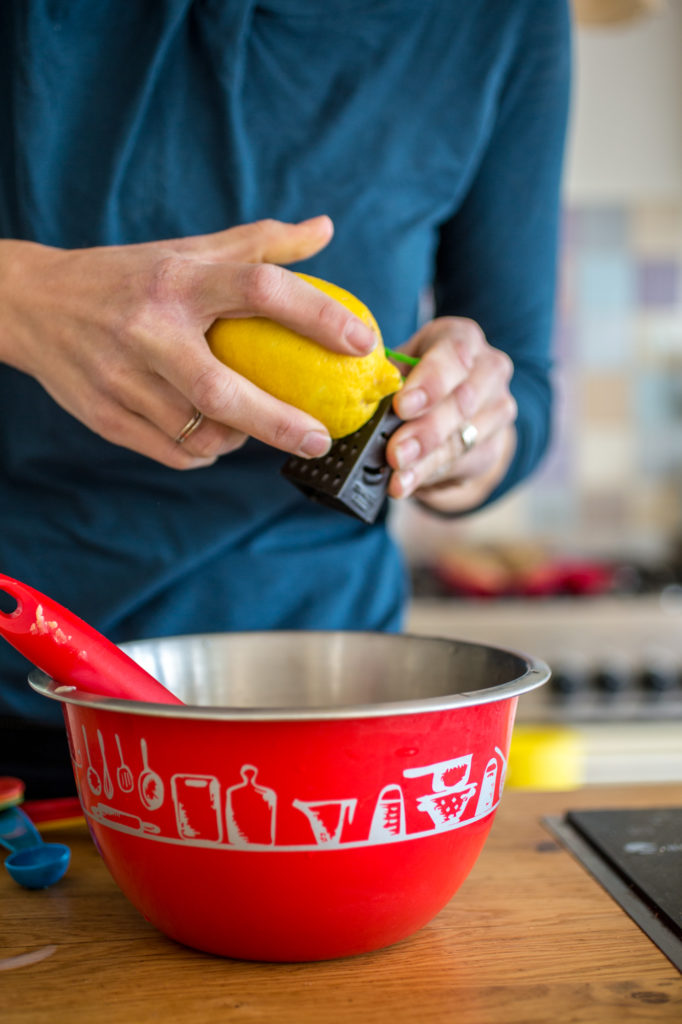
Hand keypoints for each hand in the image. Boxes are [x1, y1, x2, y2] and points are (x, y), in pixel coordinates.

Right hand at [0, 217, 376, 468]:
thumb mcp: (188, 250)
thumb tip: (326, 230)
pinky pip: (172, 452)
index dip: (317, 315)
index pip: (259, 289)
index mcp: (178, 279)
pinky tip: (216, 439)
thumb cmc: (126, 276)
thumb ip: (259, 243)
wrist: (31, 304)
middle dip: (280, 422)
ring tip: (258, 428)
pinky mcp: (104, 416)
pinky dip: (205, 453)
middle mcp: (148, 329)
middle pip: (224, 389)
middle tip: (321, 436)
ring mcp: (121, 377)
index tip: (360, 342)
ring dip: (241, 439)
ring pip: (199, 432)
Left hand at [386, 317, 517, 513]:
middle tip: (395, 453)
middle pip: (462, 402)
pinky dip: (429, 476)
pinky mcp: (496, 444)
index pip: (453, 355)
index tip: (402, 406)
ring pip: (463, 438)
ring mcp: (499, 408)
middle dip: (425, 432)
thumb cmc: (418, 375)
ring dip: (426, 461)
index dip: (429, 382)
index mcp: (462, 338)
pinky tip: (406, 485)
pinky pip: (462, 463)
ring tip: (397, 477)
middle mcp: (490, 369)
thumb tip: (359, 396)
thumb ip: (387, 377)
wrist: (460, 398)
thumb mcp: (403, 365)